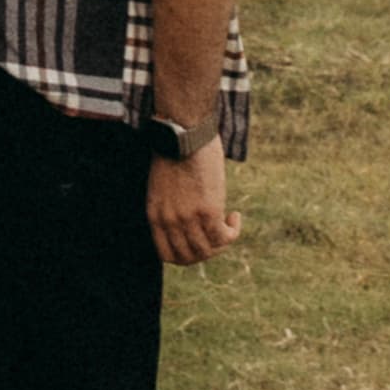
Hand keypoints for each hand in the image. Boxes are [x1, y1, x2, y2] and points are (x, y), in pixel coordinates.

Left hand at [147, 139, 239, 269]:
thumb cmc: (176, 151)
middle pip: (189, 257)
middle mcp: (169, 222)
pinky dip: (233, 232)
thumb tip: (190, 222)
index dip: (186, 254)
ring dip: (222, 242)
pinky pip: (224, 237)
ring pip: (208, 251)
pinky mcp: (208, 211)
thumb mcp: (164, 186)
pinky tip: (235, 215)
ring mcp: (187, 218)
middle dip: (207, 251)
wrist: (183, 131)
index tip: (198, 241)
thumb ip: (172, 207)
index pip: (167, 255)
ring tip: (228, 222)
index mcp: (154, 215)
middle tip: (218, 235)